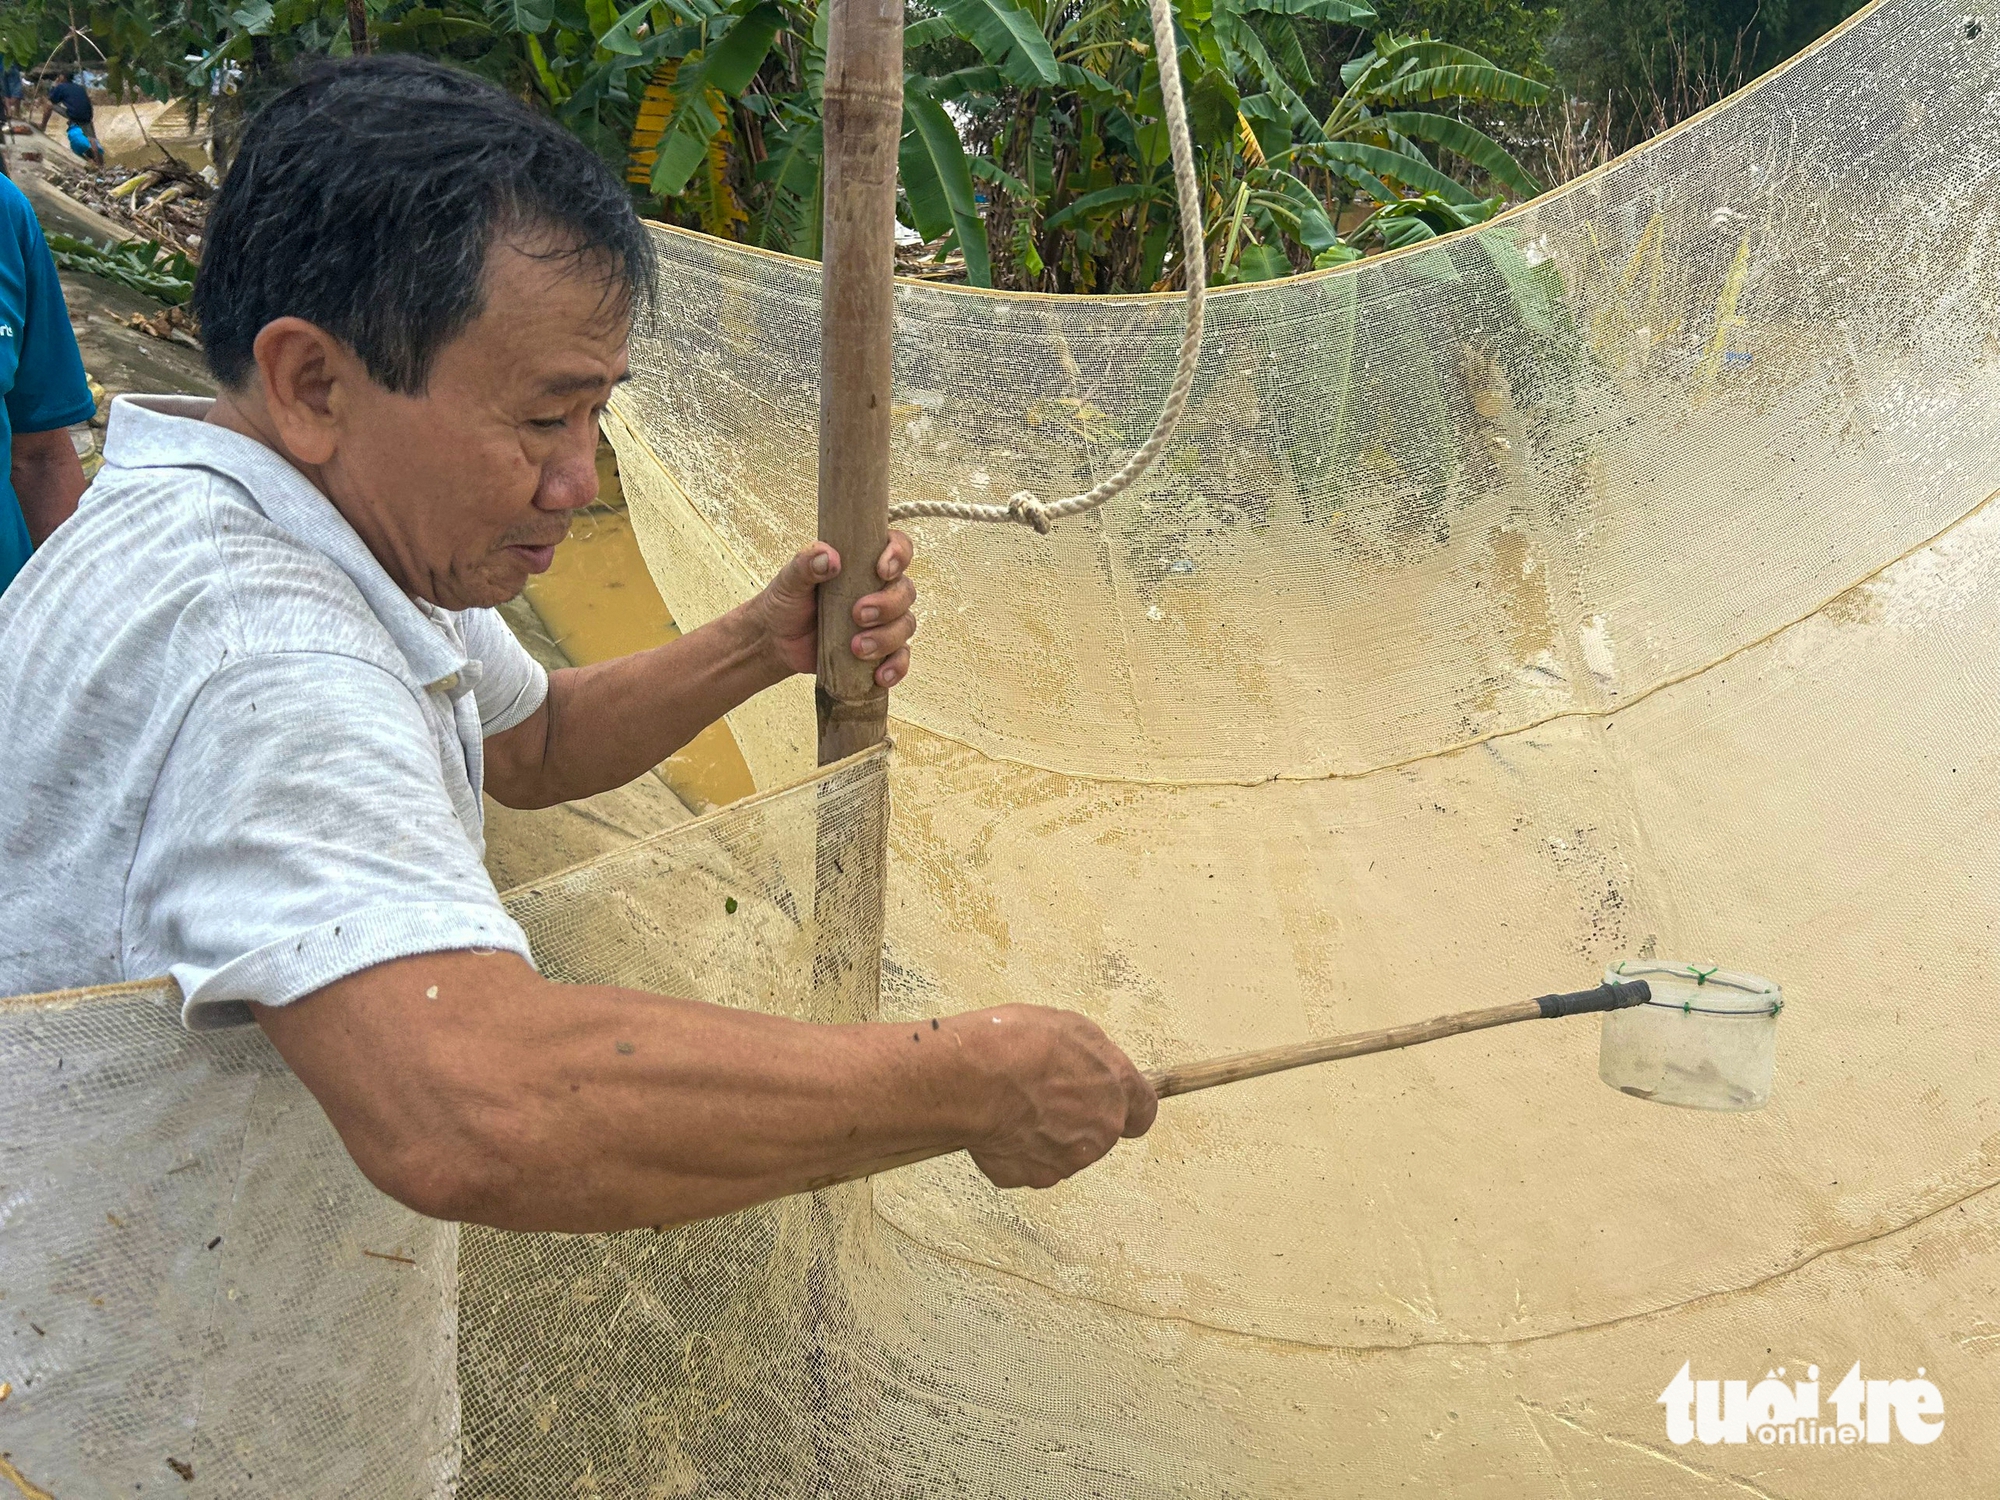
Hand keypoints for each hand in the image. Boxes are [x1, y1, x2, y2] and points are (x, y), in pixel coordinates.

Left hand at [751, 530, 917, 685]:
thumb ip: (806, 564)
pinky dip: (895, 667)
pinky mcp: (880, 651)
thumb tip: (829, 557)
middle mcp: (880, 590)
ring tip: (856, 648)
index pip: (898, 549)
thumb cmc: (787, 602)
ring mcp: (883, 622)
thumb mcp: (790, 580)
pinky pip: (900, 658)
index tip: (882, 569)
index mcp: (864, 564)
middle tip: (858, 615)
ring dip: (887, 638)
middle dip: (888, 604)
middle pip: (905, 592)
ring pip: (906, 625)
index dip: (899, 554)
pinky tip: (879, 675)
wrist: (777, 641)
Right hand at [958, 1005, 1157, 1188]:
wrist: (973, 1079)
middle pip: (1099, 1132)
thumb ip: (1091, 1058)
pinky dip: (1014, 1149)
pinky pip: (1027, 1164)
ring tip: (1012, 1104)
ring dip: (1044, 1133)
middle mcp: (1102, 1129)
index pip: (1143, 1111)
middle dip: (1075, 1117)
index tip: (1114, 1105)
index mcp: (1116, 1088)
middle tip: (1042, 1094)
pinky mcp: (1034, 1176)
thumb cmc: (1017, 1045)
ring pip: (1062, 1150)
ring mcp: (1069, 1159)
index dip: (1127, 1109)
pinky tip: (997, 1124)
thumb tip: (1088, 1067)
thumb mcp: (1069, 1027)